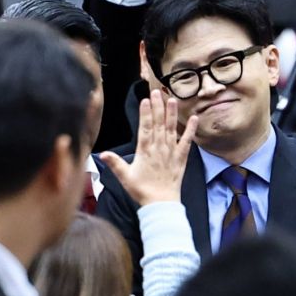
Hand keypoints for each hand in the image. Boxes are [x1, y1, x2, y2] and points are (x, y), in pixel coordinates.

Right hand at [100, 89, 197, 205]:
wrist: (161, 203)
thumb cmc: (142, 191)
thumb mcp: (125, 177)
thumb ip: (115, 163)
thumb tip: (102, 153)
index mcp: (145, 151)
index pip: (145, 127)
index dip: (146, 113)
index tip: (146, 100)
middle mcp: (159, 148)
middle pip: (158, 123)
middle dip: (158, 106)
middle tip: (157, 92)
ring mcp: (171, 152)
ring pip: (171, 129)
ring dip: (172, 114)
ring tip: (172, 99)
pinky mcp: (181, 158)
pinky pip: (187, 141)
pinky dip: (190, 130)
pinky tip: (194, 119)